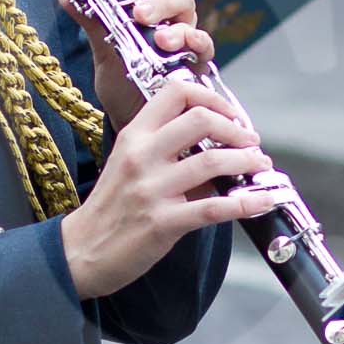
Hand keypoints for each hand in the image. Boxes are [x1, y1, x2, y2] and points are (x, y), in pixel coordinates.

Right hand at [60, 78, 275, 299]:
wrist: (81, 251)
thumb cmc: (110, 208)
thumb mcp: (128, 164)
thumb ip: (165, 149)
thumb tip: (214, 146)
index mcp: (134, 136)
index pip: (175, 93)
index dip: (211, 97)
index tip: (230, 113)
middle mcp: (142, 156)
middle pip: (201, 120)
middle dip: (237, 128)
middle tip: (251, 141)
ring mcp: (151, 189)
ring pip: (213, 162)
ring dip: (246, 162)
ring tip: (259, 165)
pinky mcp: (163, 222)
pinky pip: (214, 208)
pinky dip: (246, 203)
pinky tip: (262, 200)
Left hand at [61, 0, 216, 130]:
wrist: (131, 119)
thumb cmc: (122, 81)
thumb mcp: (102, 51)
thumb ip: (91, 21)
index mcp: (144, 3)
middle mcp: (168, 16)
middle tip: (140, 15)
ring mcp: (184, 37)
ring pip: (188, 14)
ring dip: (174, 24)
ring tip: (160, 40)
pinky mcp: (196, 61)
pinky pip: (204, 45)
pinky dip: (196, 42)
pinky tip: (185, 46)